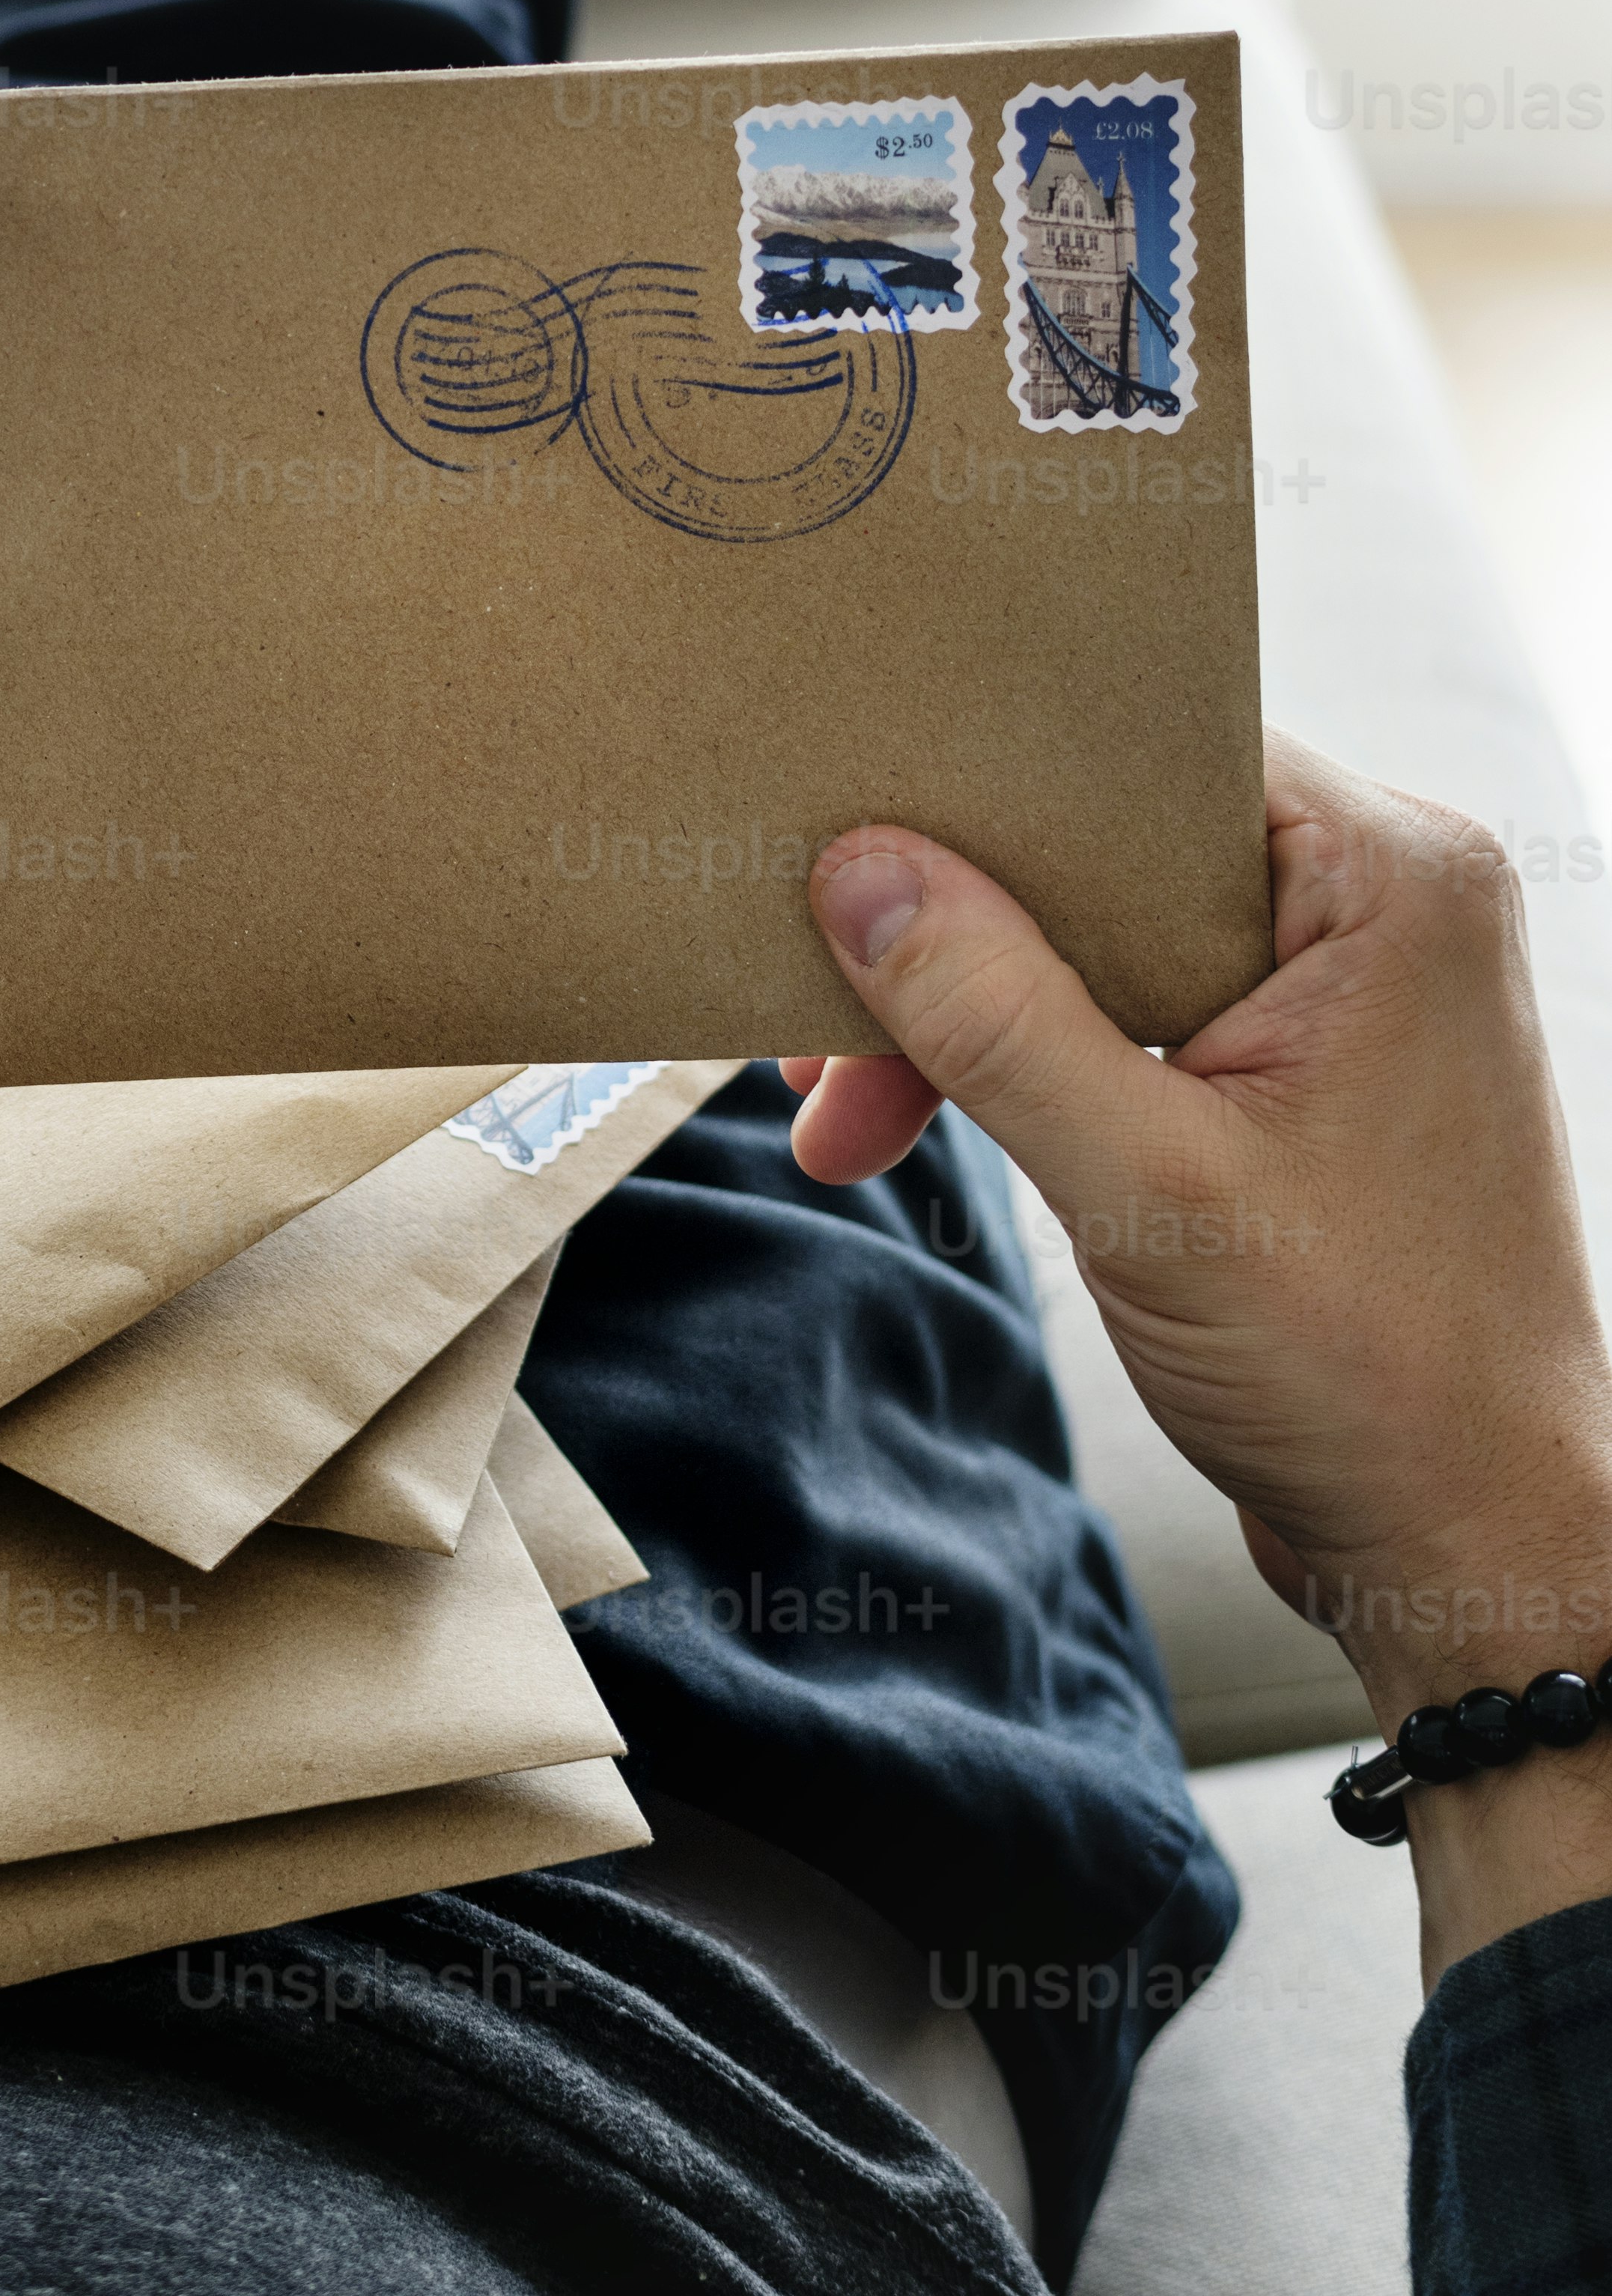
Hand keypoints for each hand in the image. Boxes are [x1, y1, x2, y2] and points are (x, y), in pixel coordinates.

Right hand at [791, 736, 1611, 1978]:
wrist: (1477, 1547)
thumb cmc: (1376, 1378)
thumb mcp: (1148, 1187)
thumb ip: (998, 1017)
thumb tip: (861, 873)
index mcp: (1391, 875)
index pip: (1143, 749)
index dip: (986, 789)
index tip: (849, 837)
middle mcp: (1379, 904)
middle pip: (1106, 847)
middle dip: (949, 936)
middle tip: (818, 1023)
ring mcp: (1342, 991)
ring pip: (1099, 936)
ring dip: (969, 1019)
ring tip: (849, 1115)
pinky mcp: (1300, 1072)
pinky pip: (1129, 1010)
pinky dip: (1027, 1065)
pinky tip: (929, 1123)